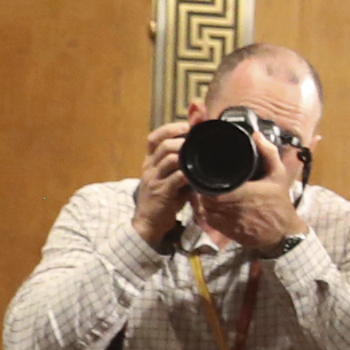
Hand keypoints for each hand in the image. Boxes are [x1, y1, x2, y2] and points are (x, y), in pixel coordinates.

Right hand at [134, 108, 196, 245]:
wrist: (148, 224)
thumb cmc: (162, 201)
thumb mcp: (168, 179)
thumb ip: (180, 167)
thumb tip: (201, 155)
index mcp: (149, 162)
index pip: (153, 138)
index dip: (169, 129)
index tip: (186, 126)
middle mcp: (149, 167)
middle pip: (163, 144)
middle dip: (181, 138)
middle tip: (196, 139)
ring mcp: (154, 179)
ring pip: (169, 158)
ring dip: (185, 154)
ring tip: (198, 154)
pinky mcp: (161, 192)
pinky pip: (175, 178)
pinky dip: (187, 174)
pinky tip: (196, 174)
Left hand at [192, 130, 304, 250]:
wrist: (282, 234)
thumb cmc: (280, 205)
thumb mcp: (279, 176)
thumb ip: (269, 154)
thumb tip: (257, 136)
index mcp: (242, 194)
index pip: (211, 186)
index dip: (204, 178)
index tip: (206, 169)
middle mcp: (231, 209)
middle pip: (204, 196)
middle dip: (202, 186)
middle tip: (204, 176)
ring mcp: (227, 222)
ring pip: (203, 208)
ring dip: (202, 198)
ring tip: (205, 188)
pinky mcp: (225, 231)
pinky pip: (207, 219)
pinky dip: (206, 210)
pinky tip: (210, 202)